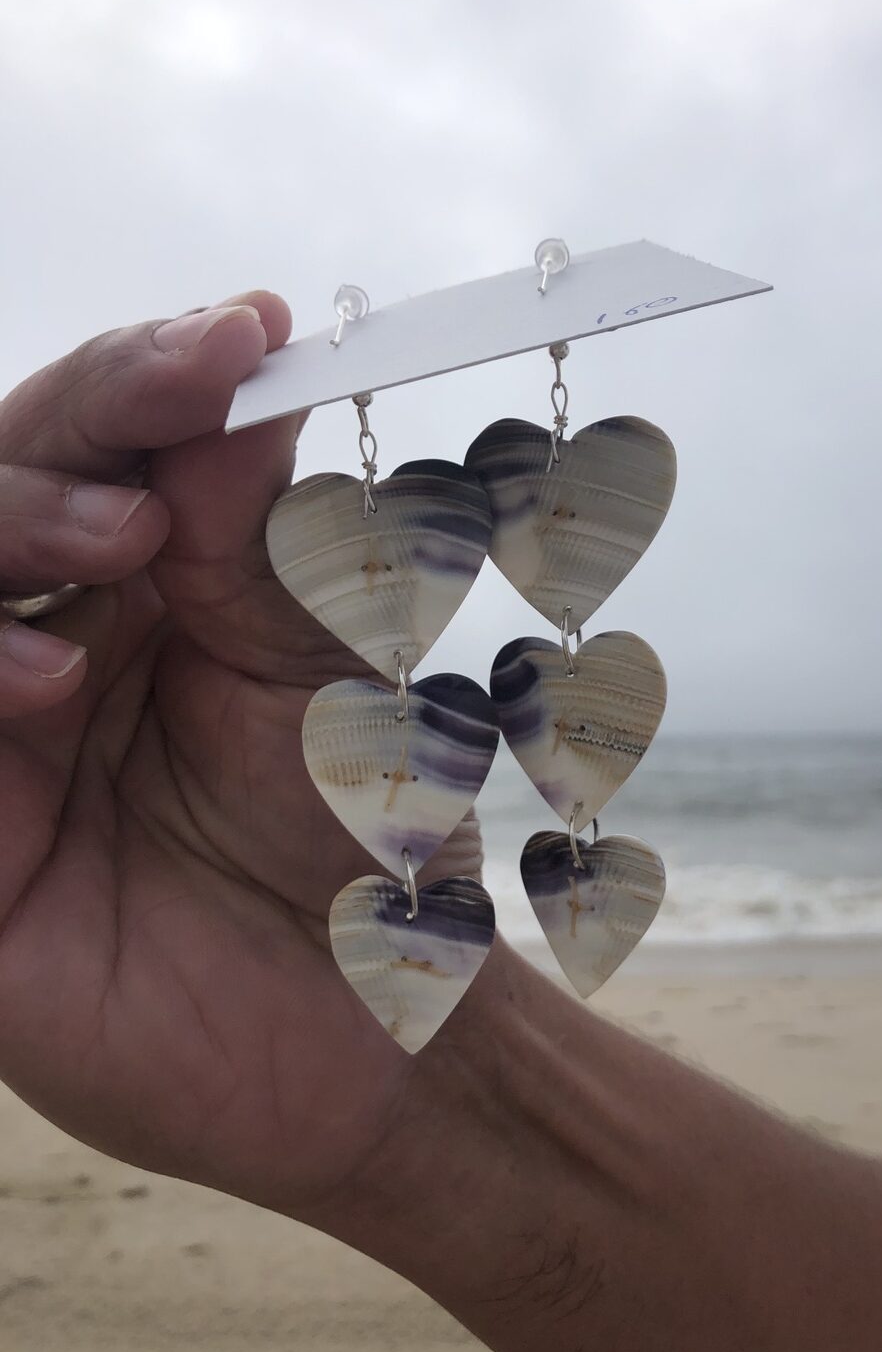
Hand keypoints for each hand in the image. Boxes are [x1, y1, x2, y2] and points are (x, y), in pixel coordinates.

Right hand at [0, 296, 480, 1212]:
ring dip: (3, 525)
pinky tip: (48, 677)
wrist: (376, 1017)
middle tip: (168, 444)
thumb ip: (260, 528)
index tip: (241, 334)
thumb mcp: (323, 661)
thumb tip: (242, 351)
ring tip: (121, 539)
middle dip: (67, 439)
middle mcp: (40, 641)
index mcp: (135, 585)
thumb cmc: (362, 833)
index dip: (143, 377)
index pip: (91, 442)